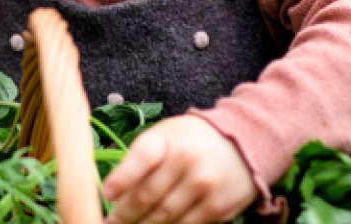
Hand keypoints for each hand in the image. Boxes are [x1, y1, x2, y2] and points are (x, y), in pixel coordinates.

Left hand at [103, 116, 257, 223]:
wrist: (243, 143)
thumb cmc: (191, 141)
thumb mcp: (165, 136)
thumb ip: (140, 159)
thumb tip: (113, 192)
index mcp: (168, 138)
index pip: (141, 158)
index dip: (121, 179)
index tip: (106, 195)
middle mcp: (187, 160)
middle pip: (147, 196)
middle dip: (123, 215)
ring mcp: (205, 185)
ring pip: (164, 217)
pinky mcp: (219, 207)